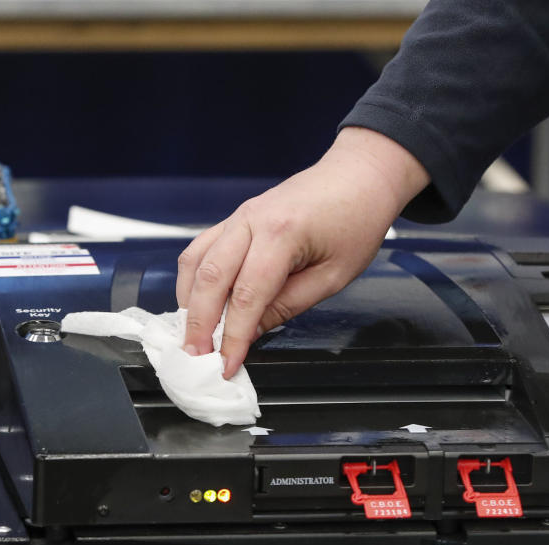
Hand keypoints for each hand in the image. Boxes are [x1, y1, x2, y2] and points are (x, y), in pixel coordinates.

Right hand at [177, 127, 429, 377]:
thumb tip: (253, 330)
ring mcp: (240, 216)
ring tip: (191, 334)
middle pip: (210, 278)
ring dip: (188, 301)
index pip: (247, 296)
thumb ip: (289, 304)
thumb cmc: (357, 220)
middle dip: (199, 323)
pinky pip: (202, 248)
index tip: (228, 364)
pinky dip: (193, 278)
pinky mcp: (237, 217)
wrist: (359, 175)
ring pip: (196, 261)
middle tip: (196, 356)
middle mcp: (252, 220)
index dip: (234, 336)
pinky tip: (195, 301)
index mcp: (282, 234)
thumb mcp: (334, 275)